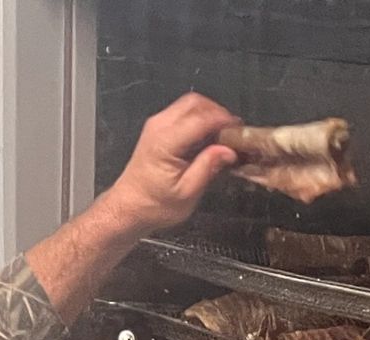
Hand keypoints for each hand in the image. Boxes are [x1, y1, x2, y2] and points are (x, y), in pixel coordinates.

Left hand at [95, 93, 238, 239]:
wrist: (129, 207)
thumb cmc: (155, 205)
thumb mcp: (187, 192)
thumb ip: (208, 167)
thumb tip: (229, 151)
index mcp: (166, 142)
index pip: (201, 119)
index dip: (224, 121)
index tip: (240, 132)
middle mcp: (159, 126)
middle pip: (195, 102)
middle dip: (218, 113)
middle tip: (234, 132)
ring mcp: (156, 125)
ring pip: (189, 104)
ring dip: (209, 114)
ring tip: (224, 134)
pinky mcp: (157, 129)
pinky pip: (182, 113)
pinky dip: (199, 119)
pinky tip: (209, 136)